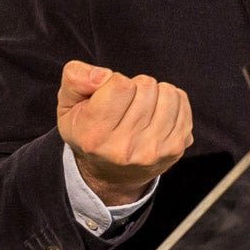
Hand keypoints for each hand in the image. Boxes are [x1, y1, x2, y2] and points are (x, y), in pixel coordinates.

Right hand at [56, 60, 193, 205]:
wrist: (110, 174)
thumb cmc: (89, 131)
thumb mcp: (68, 105)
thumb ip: (76, 79)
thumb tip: (103, 76)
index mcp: (95, 136)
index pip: (120, 84)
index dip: (114, 82)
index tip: (109, 96)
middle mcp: (125, 148)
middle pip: (146, 86)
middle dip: (135, 88)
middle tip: (125, 105)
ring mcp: (153, 150)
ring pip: (168, 92)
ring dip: (155, 93)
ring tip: (142, 108)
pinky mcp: (176, 148)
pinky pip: (182, 102)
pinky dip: (171, 101)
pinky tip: (156, 115)